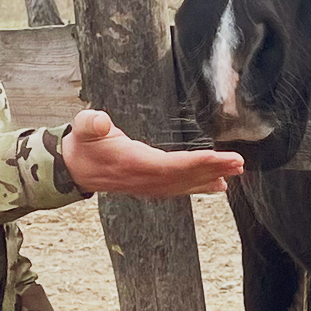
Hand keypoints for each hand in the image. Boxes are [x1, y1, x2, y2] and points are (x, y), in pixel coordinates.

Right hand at [61, 108, 243, 196]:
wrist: (72, 168)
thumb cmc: (82, 145)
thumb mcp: (82, 128)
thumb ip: (90, 124)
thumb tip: (99, 122)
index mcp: (131, 164)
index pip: (170, 165)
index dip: (198, 164)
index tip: (221, 159)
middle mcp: (143, 179)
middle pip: (184, 177)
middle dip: (212, 170)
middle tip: (238, 164)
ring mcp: (147, 186)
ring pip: (184, 185)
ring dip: (210, 178)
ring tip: (234, 172)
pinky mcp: (149, 186)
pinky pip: (178, 188)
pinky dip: (198, 186)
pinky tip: (217, 185)